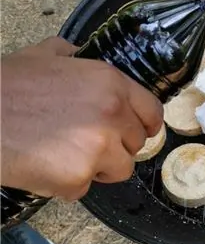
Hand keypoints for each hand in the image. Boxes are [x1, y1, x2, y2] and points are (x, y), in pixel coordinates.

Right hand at [1, 37, 162, 199]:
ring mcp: (97, 148)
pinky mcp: (77, 177)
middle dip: (115, 146)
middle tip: (83, 143)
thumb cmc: (5, 85)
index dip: (144, 124)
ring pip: (118, 170)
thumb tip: (82, 57)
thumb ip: (75, 57)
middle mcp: (112, 113)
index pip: (152, 112)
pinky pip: (84, 188)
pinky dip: (67, 184)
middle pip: (136, 143)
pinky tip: (43, 166)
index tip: (136, 131)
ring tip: (62, 155)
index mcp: (110, 82)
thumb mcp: (44, 54)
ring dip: (96, 168)